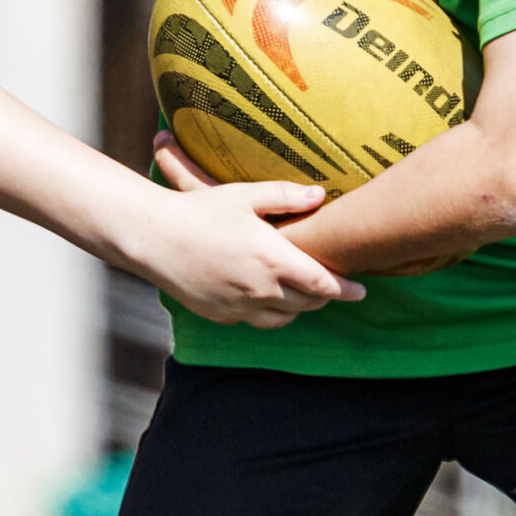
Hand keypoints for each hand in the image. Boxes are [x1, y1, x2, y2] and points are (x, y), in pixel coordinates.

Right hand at [139, 136, 364, 325]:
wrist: (153, 238)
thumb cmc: (199, 211)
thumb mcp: (244, 195)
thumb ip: (285, 196)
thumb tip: (320, 195)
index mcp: (274, 260)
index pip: (323, 283)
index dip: (346, 289)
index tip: (362, 290)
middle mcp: (261, 290)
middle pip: (308, 303)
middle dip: (323, 296)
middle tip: (331, 285)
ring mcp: (240, 307)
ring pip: (283, 318)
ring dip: (297, 308)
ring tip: (299, 293)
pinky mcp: (220, 315)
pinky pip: (253, 320)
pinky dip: (265, 311)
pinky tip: (262, 296)